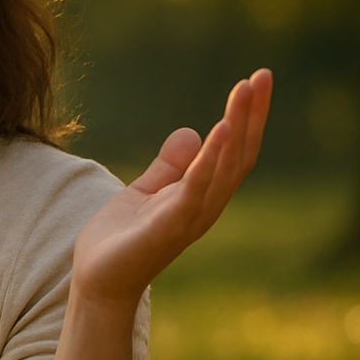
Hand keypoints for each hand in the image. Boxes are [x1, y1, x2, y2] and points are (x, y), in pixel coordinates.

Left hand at [73, 69, 272, 311]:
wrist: (97, 282)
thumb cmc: (121, 240)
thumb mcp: (145, 191)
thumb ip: (168, 166)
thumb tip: (191, 131)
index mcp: (201, 195)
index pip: (234, 151)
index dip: (247, 117)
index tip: (256, 81)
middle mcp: (205, 205)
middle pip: (238, 154)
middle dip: (251, 114)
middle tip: (262, 76)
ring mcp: (190, 217)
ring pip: (224, 167)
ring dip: (236, 128)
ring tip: (244, 92)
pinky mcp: (169, 225)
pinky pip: (195, 188)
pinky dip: (209, 159)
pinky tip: (217, 131)